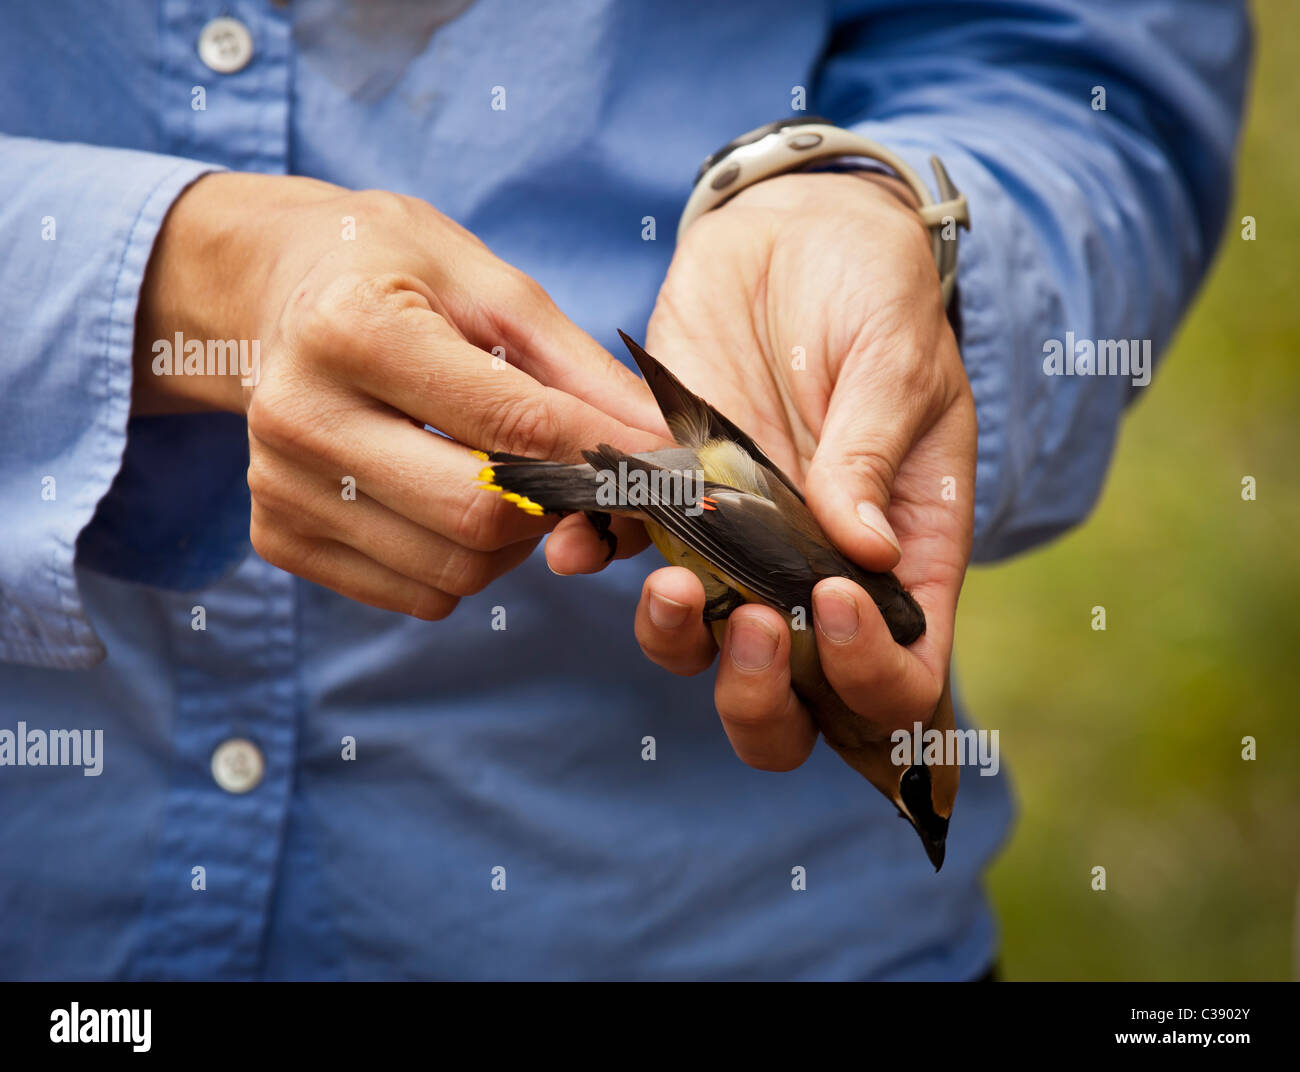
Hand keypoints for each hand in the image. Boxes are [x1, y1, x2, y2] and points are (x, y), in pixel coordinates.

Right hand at [133, 172, 665, 616]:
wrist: (279, 294)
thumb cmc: (396, 275)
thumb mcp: (492, 285)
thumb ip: (581, 370)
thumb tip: (663, 445)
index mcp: (354, 329)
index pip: (514, 424)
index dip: (607, 455)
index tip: (667, 469)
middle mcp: (300, 415)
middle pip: (480, 515)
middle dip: (559, 507)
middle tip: (585, 477)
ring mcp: (279, 486)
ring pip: (455, 570)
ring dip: (515, 542)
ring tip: (508, 476)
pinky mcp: (279, 535)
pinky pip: (418, 594)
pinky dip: (464, 563)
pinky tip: (453, 500)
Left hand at [628, 171, 975, 768]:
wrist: (798, 235)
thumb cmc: (875, 296)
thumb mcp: (898, 365)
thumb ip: (872, 456)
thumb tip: (863, 550)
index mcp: (897, 558)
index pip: (900, 673)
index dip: (871, 675)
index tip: (837, 603)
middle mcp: (810, 572)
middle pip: (789, 699)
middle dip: (761, 698)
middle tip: (753, 627)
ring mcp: (733, 542)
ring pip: (697, 645)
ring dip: (676, 637)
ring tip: (671, 584)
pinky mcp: (665, 490)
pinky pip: (621, 549)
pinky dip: (591, 554)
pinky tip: (576, 542)